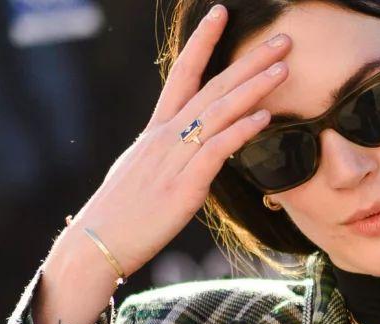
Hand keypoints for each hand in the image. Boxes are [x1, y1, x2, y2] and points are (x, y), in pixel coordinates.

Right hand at [65, 4, 291, 279]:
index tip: (221, 13)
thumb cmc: (120, 218)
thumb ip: (166, 160)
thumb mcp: (142, 176)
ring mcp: (174, 160)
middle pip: (212, 87)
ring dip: (253, 89)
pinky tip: (262, 118)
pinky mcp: (183, 188)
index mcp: (155, 132)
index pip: (181, 74)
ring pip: (218, 113)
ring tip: (283, 69)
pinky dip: (239, 132)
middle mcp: (165, 137)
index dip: (202, 42)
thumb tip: (185, 157)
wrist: (97, 244)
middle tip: (282, 39)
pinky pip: (215, 151)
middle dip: (249, 61)